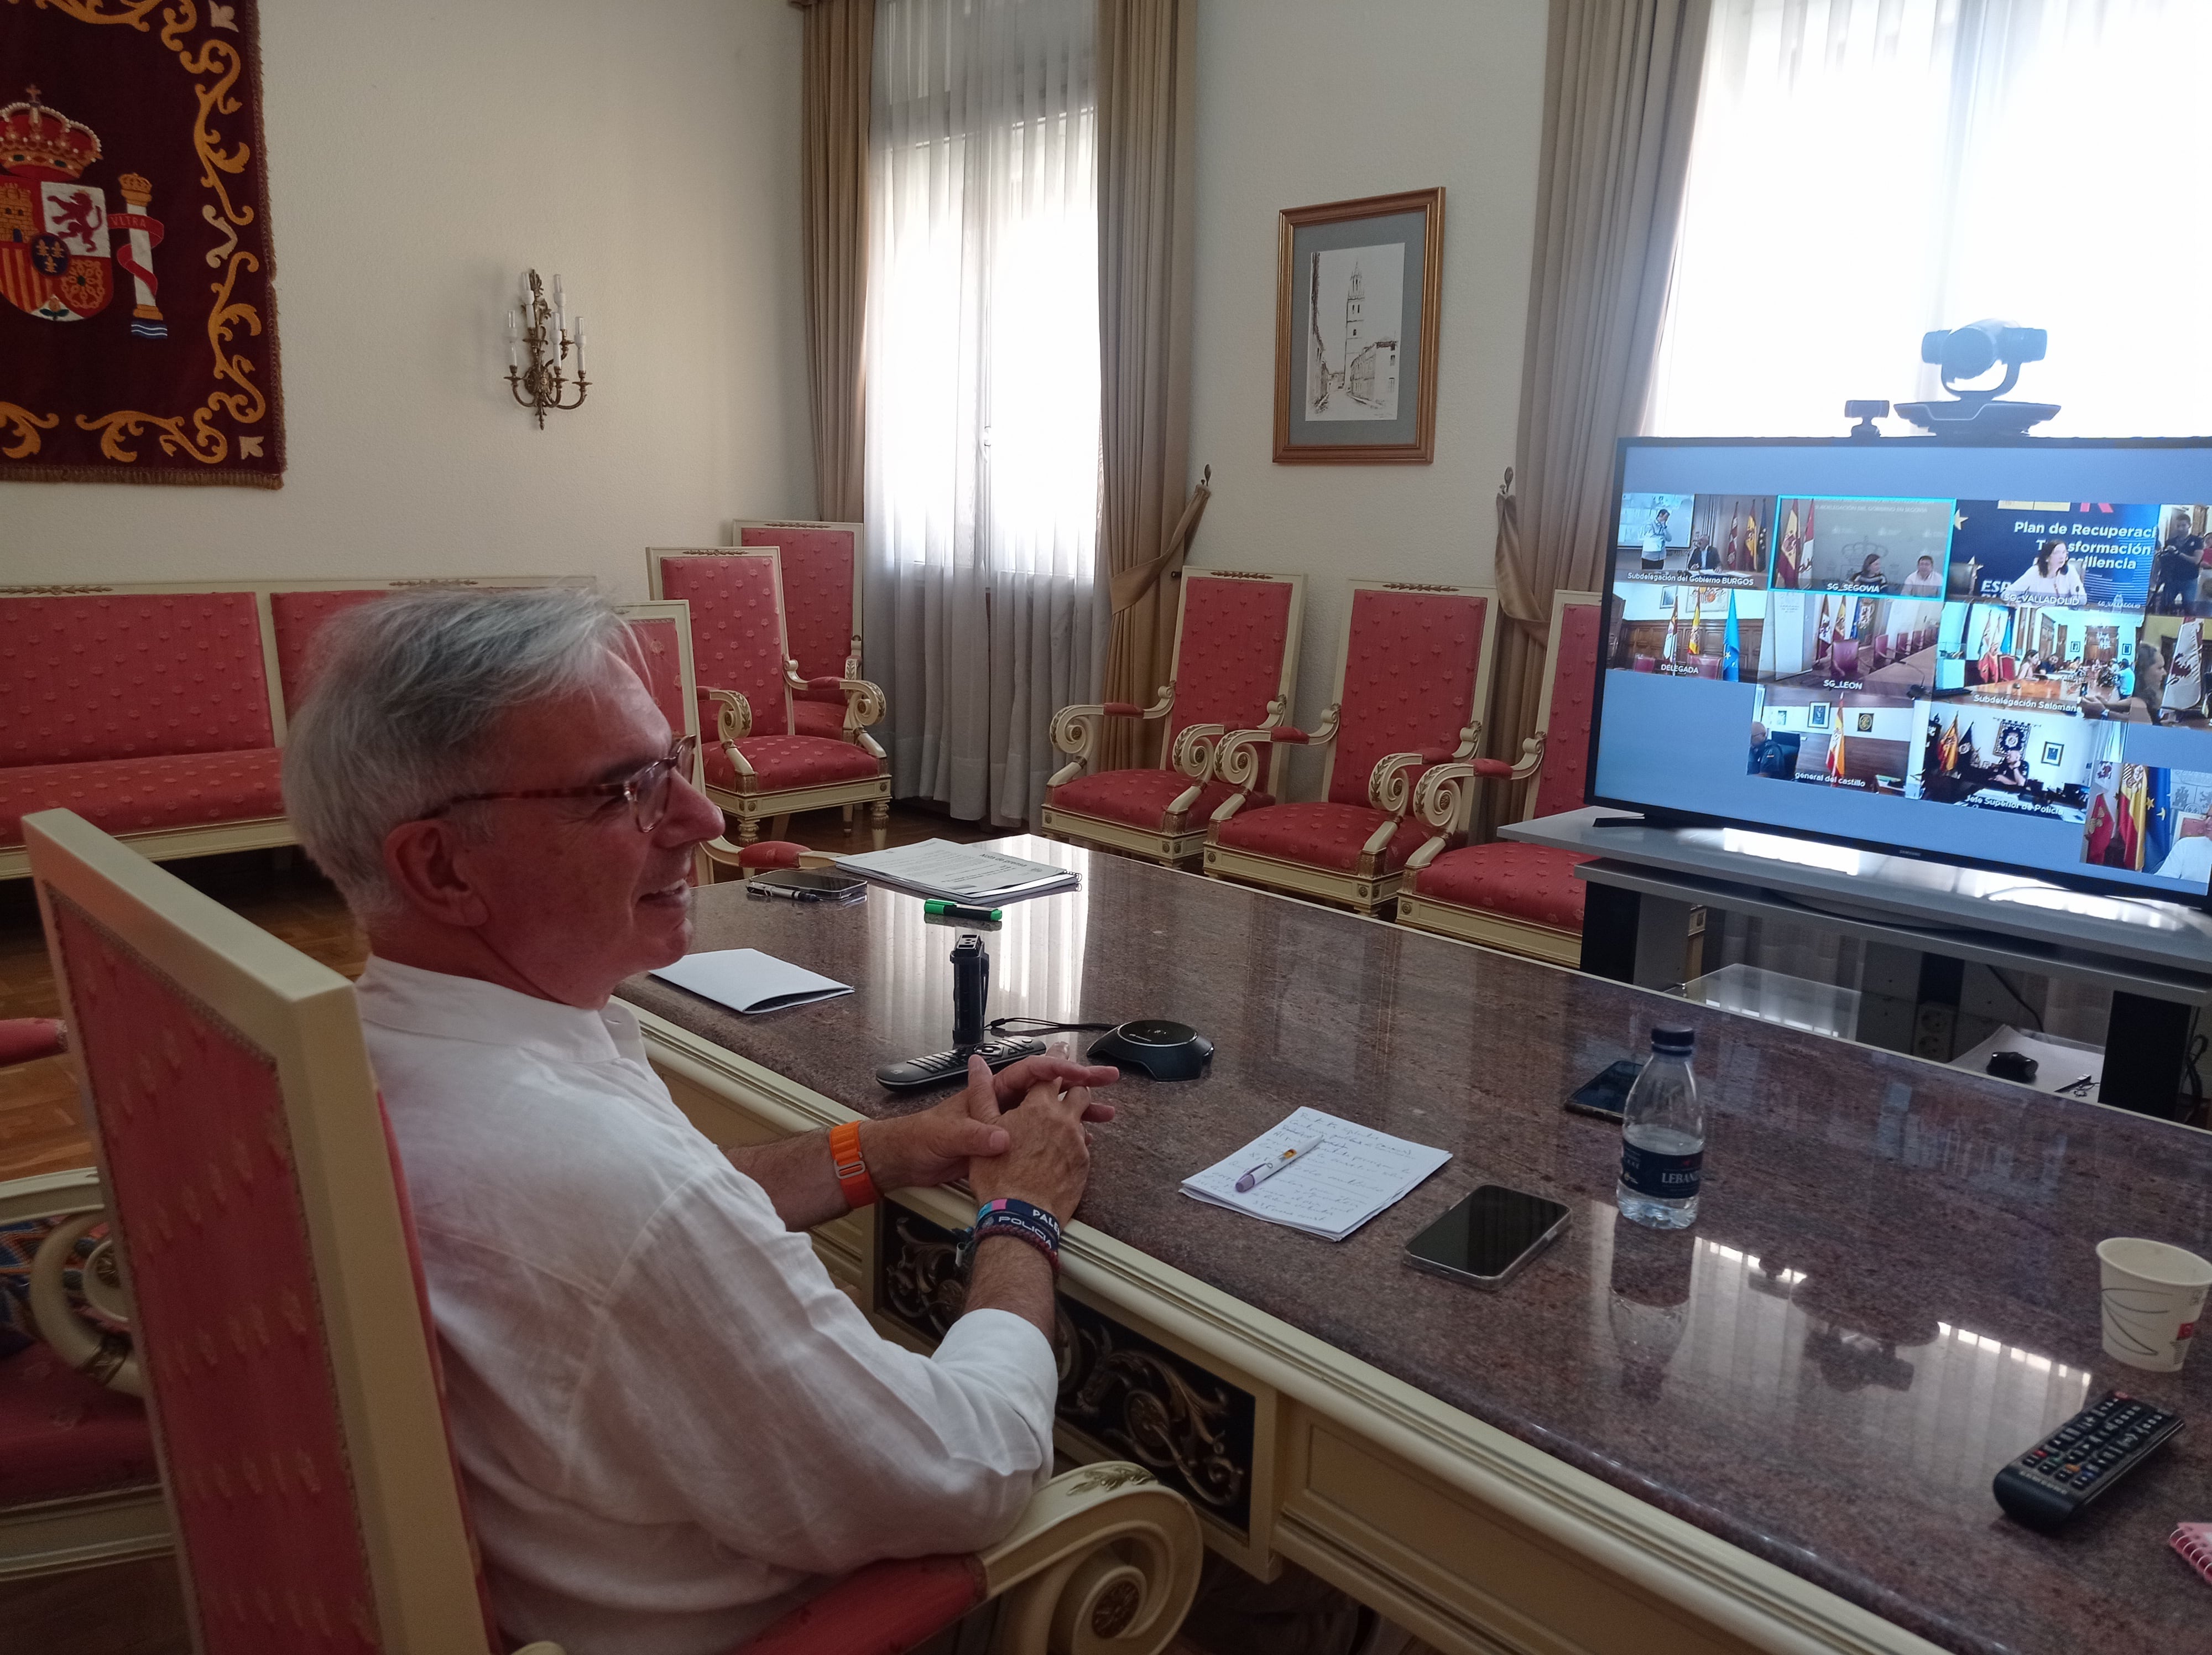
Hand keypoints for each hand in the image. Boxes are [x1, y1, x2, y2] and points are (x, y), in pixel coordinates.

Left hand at [861, 1051, 1116, 1194]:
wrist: (905, 1161)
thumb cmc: (921, 1139)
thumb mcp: (947, 1136)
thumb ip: (975, 1134)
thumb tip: (1004, 1136)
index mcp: (991, 1091)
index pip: (1032, 1071)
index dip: (1059, 1069)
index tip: (1084, 1073)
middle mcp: (1003, 1103)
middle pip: (1047, 1086)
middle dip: (1079, 1082)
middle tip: (1110, 1080)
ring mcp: (1006, 1122)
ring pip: (1048, 1111)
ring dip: (1076, 1110)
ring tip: (1107, 1114)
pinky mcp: (1006, 1144)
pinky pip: (1042, 1136)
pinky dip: (1063, 1137)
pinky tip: (1082, 1144)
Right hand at [967, 1055, 1095, 1223]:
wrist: (1020, 1216)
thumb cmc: (997, 1175)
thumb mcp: (981, 1128)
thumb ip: (982, 1093)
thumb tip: (977, 1064)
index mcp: (1038, 1107)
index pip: (1051, 1074)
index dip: (1057, 1059)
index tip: (1063, 1050)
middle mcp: (1062, 1120)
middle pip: (1079, 1091)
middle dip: (1078, 1082)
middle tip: (1081, 1076)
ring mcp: (1076, 1142)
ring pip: (1084, 1117)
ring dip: (1084, 1109)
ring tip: (1085, 1106)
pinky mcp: (1082, 1165)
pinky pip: (1084, 1144)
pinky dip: (1079, 1138)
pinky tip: (1071, 1142)